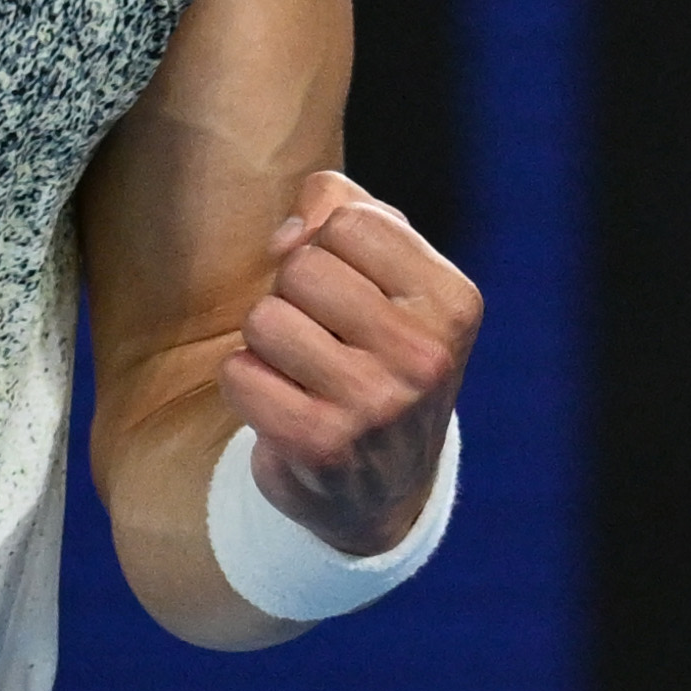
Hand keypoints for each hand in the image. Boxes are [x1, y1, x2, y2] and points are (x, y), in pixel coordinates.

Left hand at [215, 169, 482, 555]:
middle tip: (322, 337)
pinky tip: (282, 406)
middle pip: (301, 268)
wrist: (381, 485)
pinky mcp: (322, 446)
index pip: (350, 222)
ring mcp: (376, 406)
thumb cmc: (373, 347)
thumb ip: (340, 205)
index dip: (329, 247)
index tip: (348, 291)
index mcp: (453, 302)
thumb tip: (289, 236)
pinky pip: (238, 372)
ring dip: (267, 342)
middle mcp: (425, 357)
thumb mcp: (384, 266)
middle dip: (294, 295)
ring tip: (302, 372)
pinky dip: (246, 384)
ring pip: (264, 318)